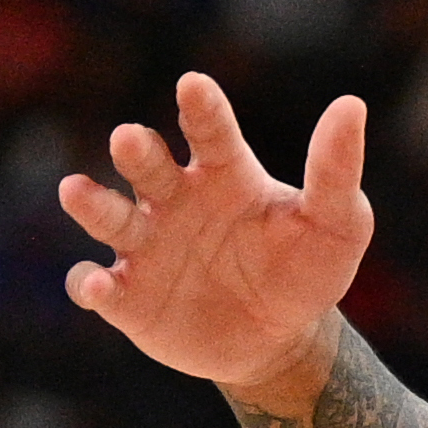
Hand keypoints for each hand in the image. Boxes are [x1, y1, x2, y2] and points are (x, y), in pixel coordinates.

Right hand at [56, 72, 375, 390]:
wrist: (283, 342)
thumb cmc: (305, 270)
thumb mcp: (337, 225)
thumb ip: (336, 170)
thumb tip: (351, 104)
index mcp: (223, 175)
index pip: (209, 133)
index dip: (201, 109)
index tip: (194, 85)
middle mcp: (174, 201)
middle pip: (146, 165)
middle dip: (135, 150)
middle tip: (130, 140)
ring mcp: (145, 247)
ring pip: (108, 216)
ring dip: (91, 203)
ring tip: (76, 191)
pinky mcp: (128, 297)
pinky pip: (97, 286)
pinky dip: (91, 285)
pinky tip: (100, 287)